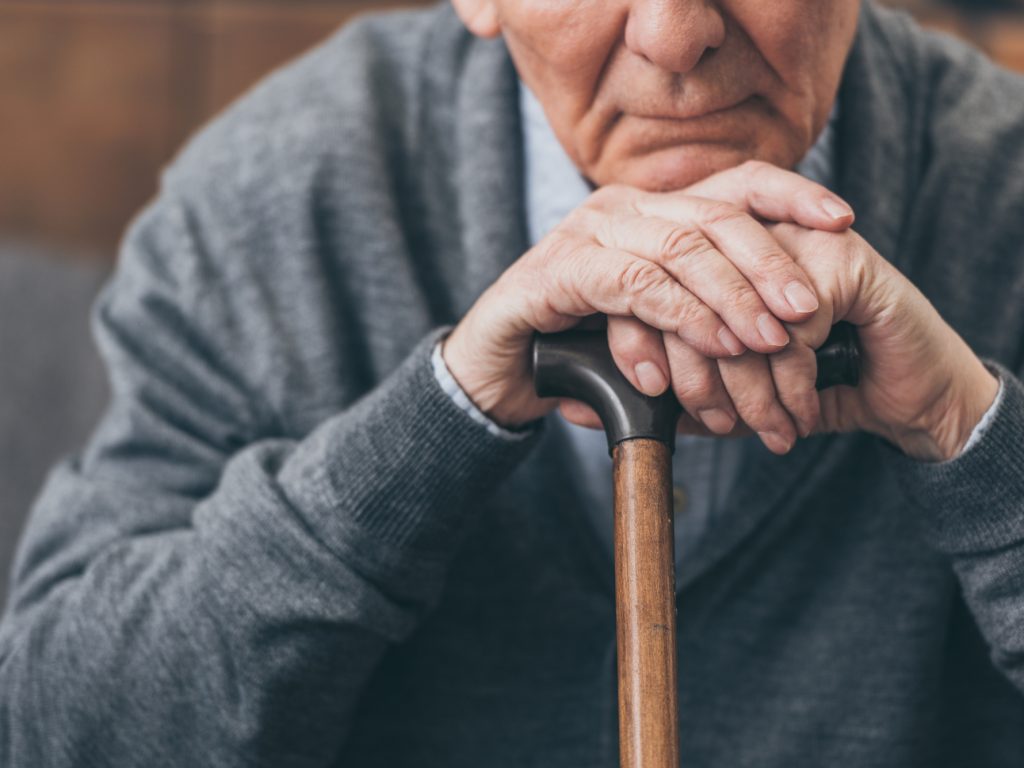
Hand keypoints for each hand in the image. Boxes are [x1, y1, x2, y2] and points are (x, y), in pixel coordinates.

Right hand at [442, 162, 854, 428]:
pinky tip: (710, 347)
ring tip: (767, 341)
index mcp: (653, 211)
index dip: (791, 195)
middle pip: (713, 215)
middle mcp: (622, 208)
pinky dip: (680, 317)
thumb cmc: (584, 350)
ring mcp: (587, 231)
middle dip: (769, 262)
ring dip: (731, 297)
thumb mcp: (659, 328)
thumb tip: (784, 326)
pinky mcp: (558, 269)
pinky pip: (634, 284)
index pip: (732, 184)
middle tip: (808, 310)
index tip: (843, 221)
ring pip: (679, 247)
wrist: (500, 373)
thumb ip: (706, 312)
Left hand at [596, 221, 998, 460]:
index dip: (638, 344)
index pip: (645, 285)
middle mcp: (746, 234)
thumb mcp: (726, 387)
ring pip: (732, 321)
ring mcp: (794, 239)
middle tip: (714, 426)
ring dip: (744, 391)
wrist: (908, 394)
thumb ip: (663, 385)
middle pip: (682, 302)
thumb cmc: (811, 386)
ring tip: (760, 431)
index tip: (650, 397)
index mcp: (708, 252)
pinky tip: (794, 417)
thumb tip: (583, 404)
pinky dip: (788, 388)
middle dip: (696, 379)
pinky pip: (786, 334)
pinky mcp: (841, 260)